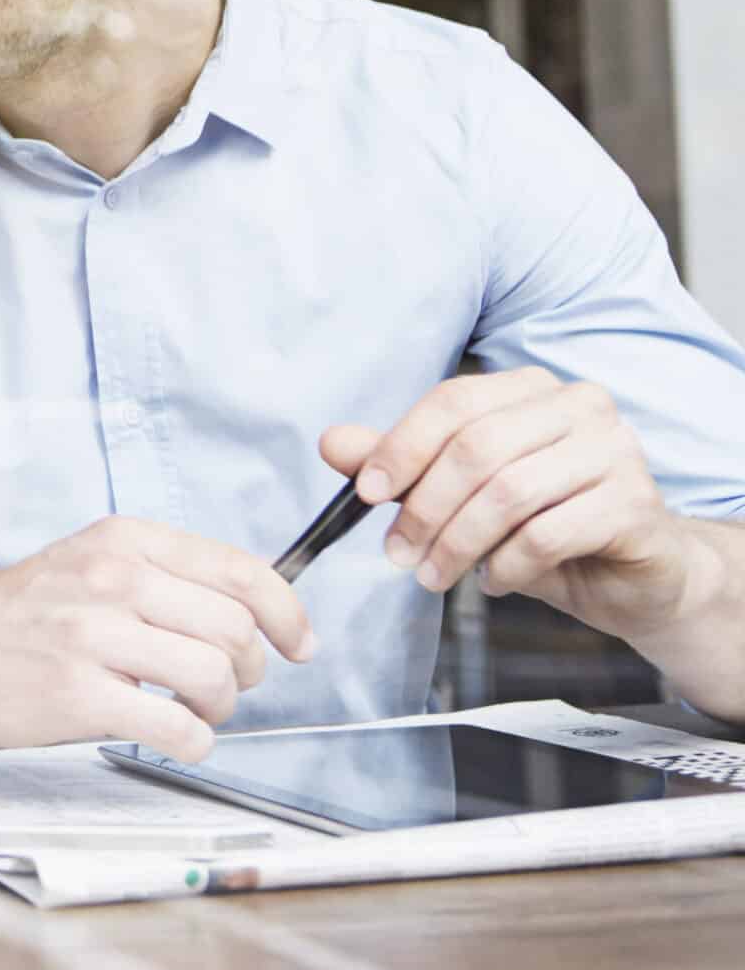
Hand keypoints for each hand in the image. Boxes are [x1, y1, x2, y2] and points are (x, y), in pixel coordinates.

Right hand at [0, 516, 316, 762]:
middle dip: (250, 669)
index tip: (298, 643)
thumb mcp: (88, 561)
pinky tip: (174, 737)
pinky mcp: (78, 694)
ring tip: (195, 711)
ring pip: (213, 676)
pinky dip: (193, 742)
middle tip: (226, 685)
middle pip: (236, 629)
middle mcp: (112, 578)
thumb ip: (161, 573)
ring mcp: (93, 636)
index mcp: (123, 540)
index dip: (287, 613)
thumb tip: (251, 608)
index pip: (240, 570)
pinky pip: (176, 727)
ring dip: (221, 706)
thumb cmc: (18, 612)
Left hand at [323, 367, 697, 639]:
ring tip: (434, 575)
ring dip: (457, 543)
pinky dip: (506, 565)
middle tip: (398, 554)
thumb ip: (403, 464)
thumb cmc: (546, 525)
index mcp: (532, 388)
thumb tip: (333, 442)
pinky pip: (548, 535)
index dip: (401, 446)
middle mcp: (580, 405)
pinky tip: (494, 581)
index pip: (453, 402)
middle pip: (476, 449)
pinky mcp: (635, 504)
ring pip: (509, 493)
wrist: (637, 574)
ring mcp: (616, 451)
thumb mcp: (463, 494)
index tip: (366, 493)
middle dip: (424, 508)